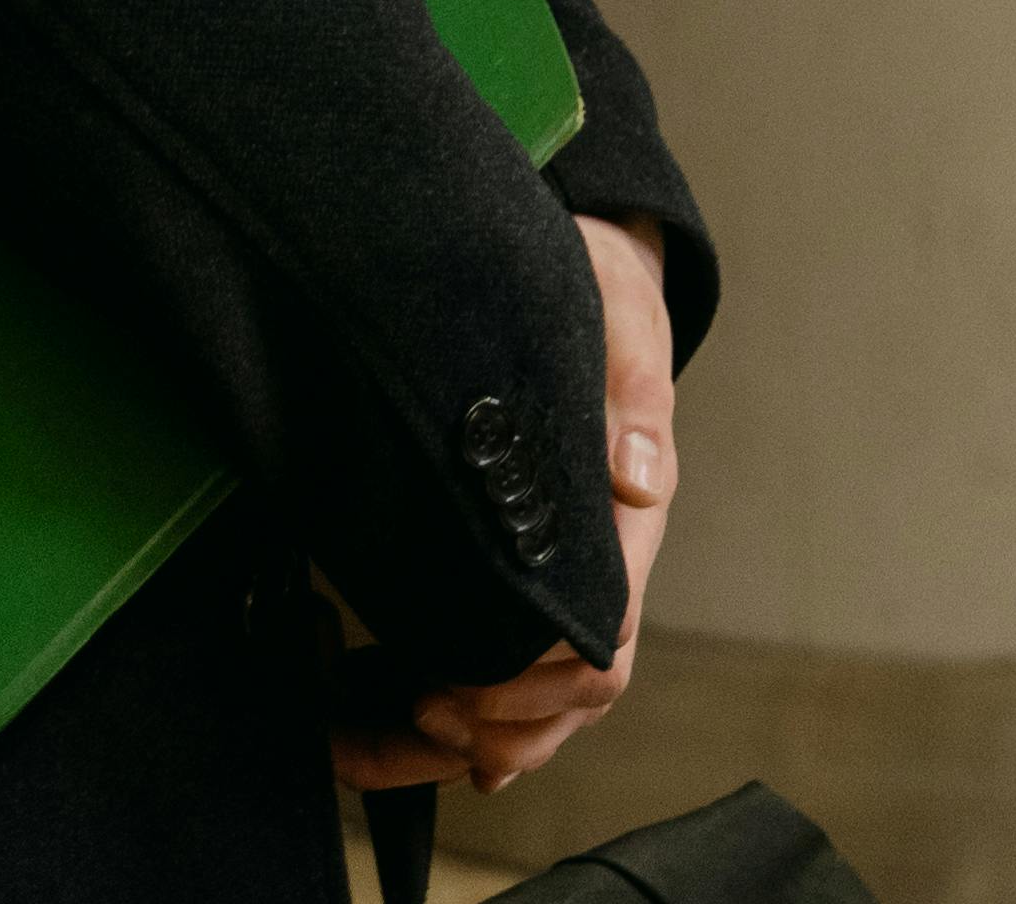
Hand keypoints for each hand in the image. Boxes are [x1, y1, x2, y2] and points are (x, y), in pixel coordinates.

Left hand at [333, 212, 678, 801]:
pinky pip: (496, 676)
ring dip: (458, 741)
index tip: (463, 681)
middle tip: (413, 710)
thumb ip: (634, 387)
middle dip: (492, 723)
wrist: (589, 274)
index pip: (603, 631)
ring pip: (529, 704)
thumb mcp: (623, 315)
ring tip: (374, 740)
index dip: (539, 676)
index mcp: (627, 516)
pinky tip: (397, 732)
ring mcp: (557, 578)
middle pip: (566, 692)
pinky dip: (452, 722)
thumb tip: (641, 474)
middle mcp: (598, 563)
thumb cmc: (606, 297)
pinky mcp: (512, 572)